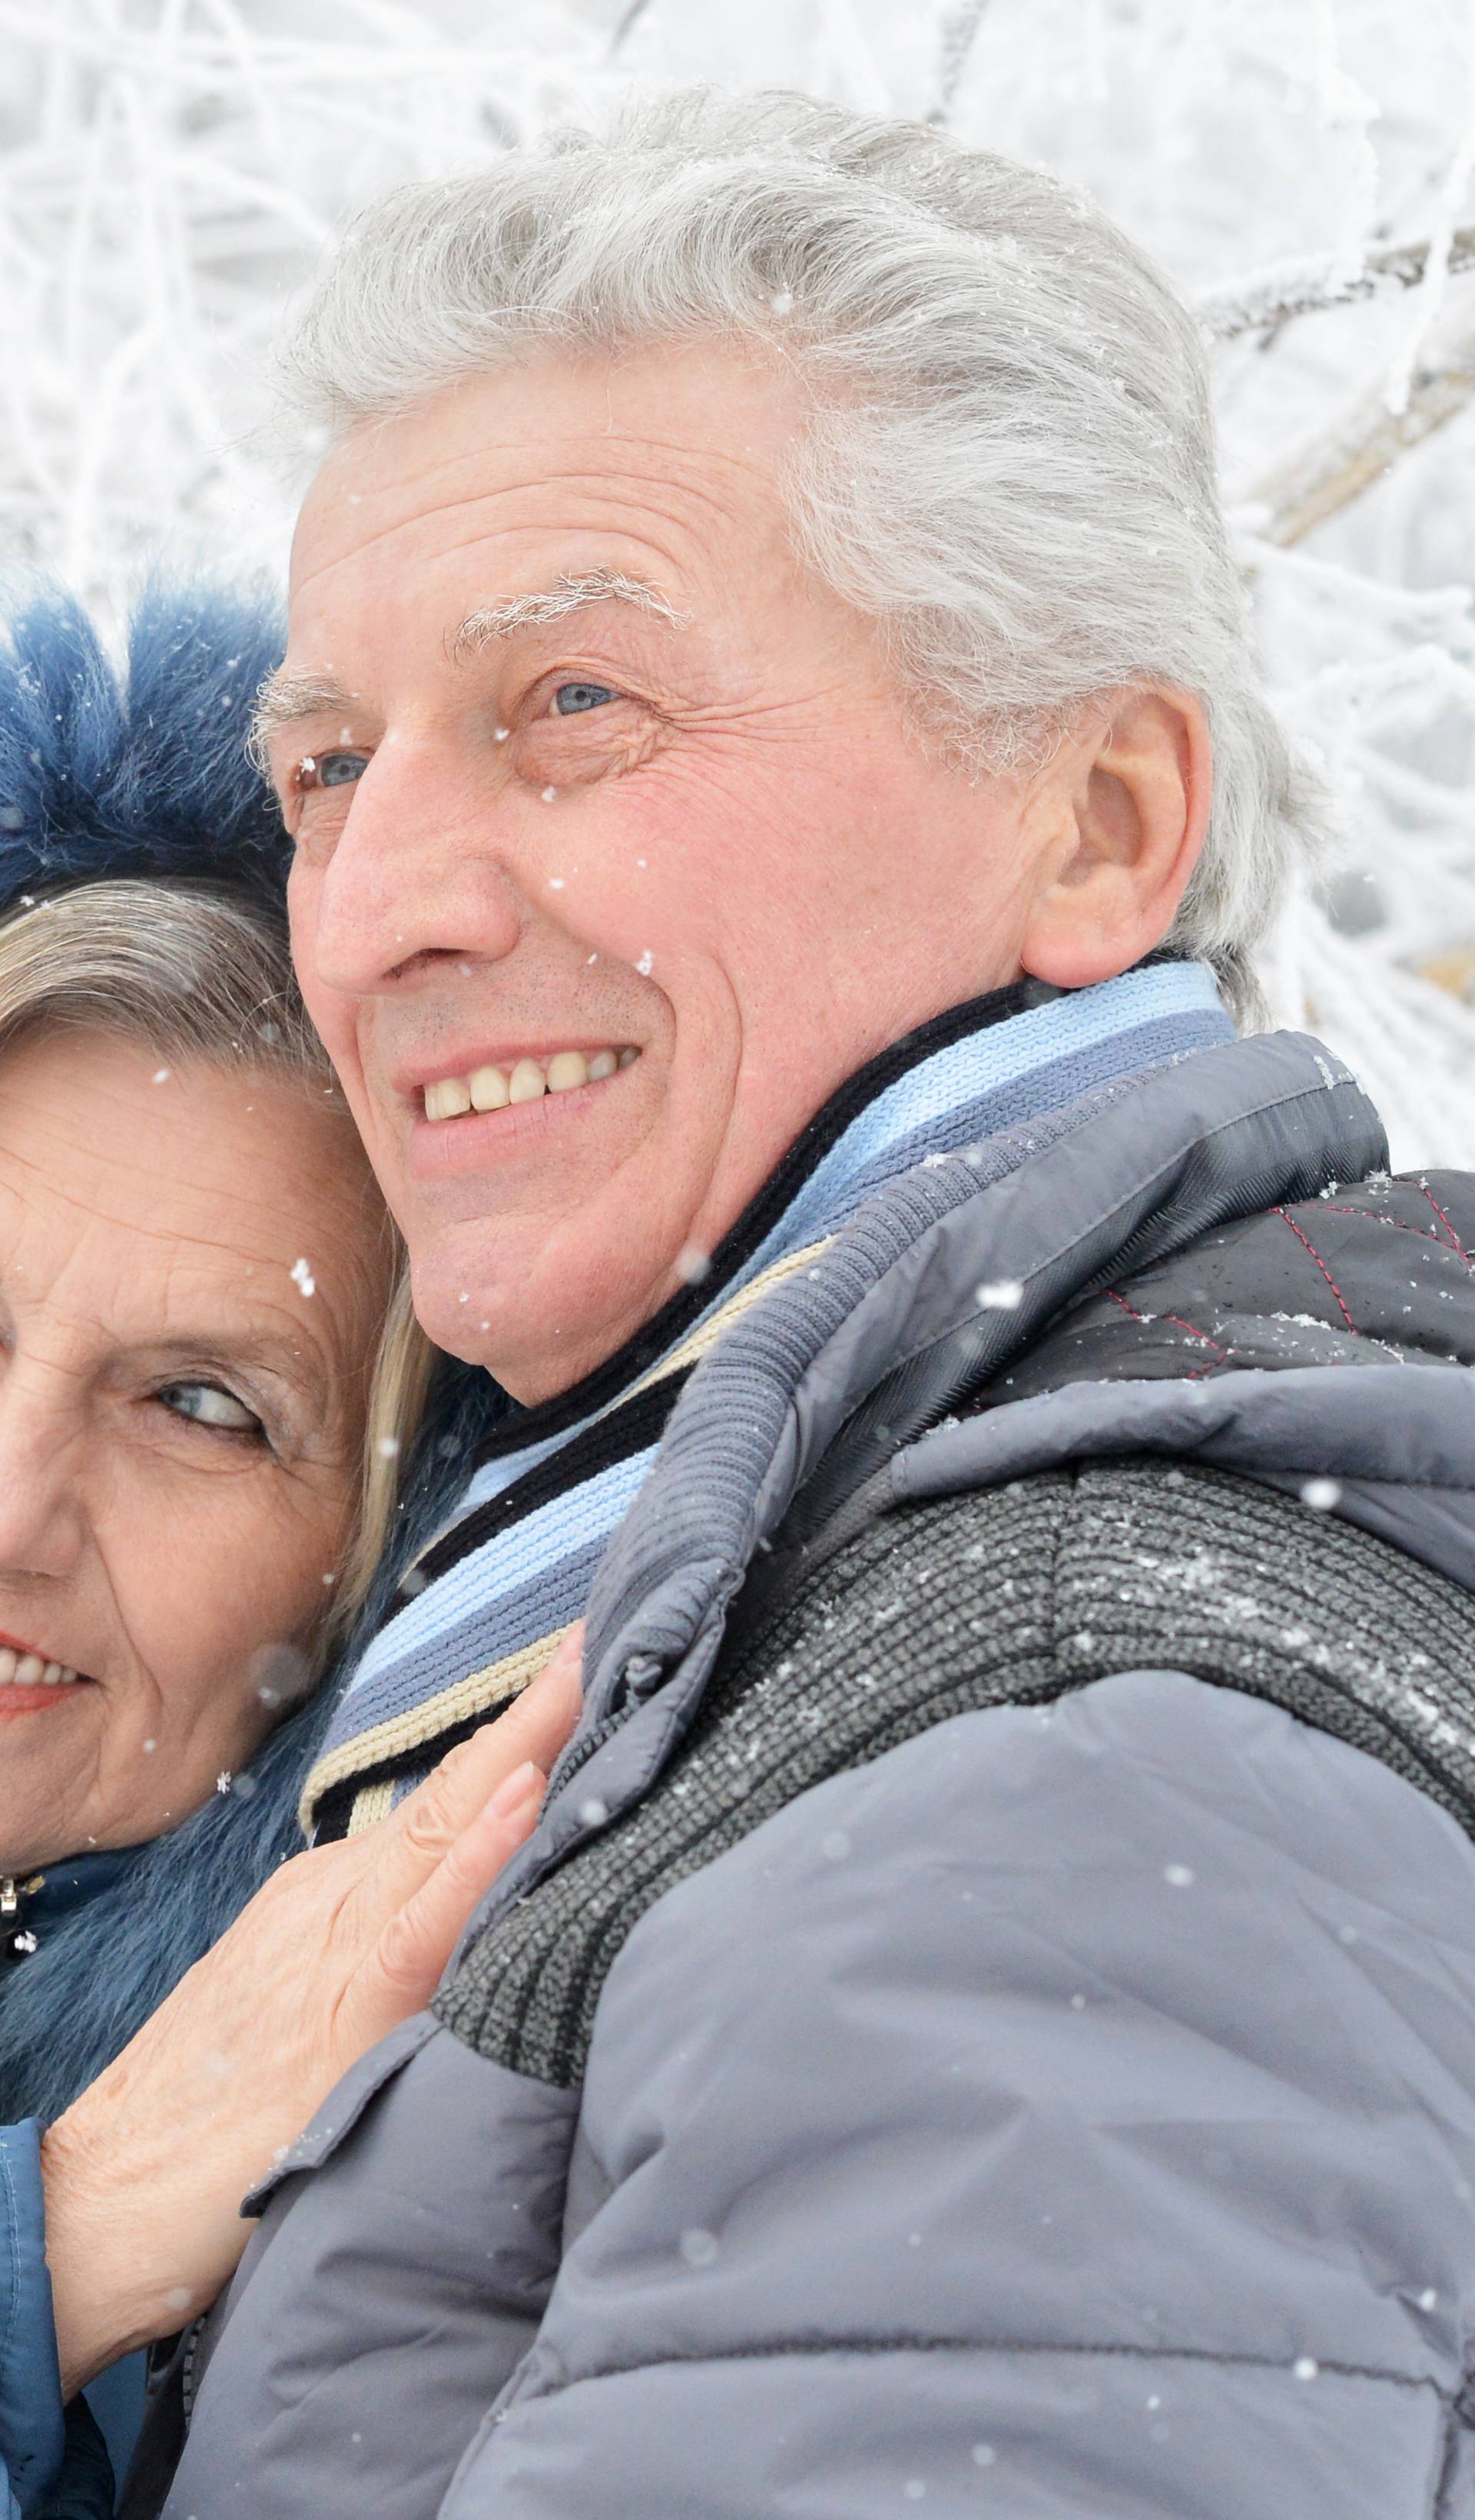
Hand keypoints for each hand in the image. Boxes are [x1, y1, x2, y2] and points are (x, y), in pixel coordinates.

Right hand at [41, 1627, 581, 2396]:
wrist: (104, 2199)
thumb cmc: (211, 2124)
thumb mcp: (318, 2016)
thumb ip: (400, 1962)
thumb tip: (490, 1931)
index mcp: (343, 1897)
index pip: (457, 1797)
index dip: (528, 1733)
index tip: (596, 1665)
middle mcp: (344, 1899)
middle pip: (462, 1785)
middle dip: (542, 1705)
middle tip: (616, 1624)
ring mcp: (339, 1945)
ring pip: (450, 1823)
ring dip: (527, 1743)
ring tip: (592, 1667)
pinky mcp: (344, 2015)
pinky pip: (424, 1923)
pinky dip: (477, 1857)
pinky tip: (523, 1801)